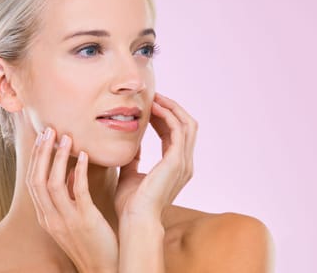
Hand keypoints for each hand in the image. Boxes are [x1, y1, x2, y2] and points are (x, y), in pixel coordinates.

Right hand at [26, 127, 117, 272]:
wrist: (104, 268)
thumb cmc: (93, 241)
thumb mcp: (76, 217)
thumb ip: (71, 196)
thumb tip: (73, 171)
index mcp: (46, 217)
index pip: (33, 182)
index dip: (36, 158)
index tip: (42, 137)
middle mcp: (51, 218)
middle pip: (37, 180)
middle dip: (42, 153)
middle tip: (49, 129)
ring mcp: (66, 220)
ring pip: (53, 184)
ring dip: (58, 158)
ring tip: (65, 137)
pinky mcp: (85, 221)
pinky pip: (78, 191)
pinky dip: (79, 171)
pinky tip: (84, 155)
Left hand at [114, 92, 197, 221]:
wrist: (135, 219)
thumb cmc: (131, 204)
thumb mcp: (130, 174)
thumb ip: (133, 159)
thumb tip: (129, 145)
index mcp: (176, 167)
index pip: (175, 134)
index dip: (164, 117)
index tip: (149, 107)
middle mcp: (185, 163)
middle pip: (187, 125)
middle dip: (172, 108)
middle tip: (155, 97)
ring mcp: (183, 162)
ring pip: (187, 124)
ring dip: (172, 108)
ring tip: (155, 99)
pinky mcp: (177, 161)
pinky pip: (177, 130)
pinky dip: (167, 116)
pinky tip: (153, 109)